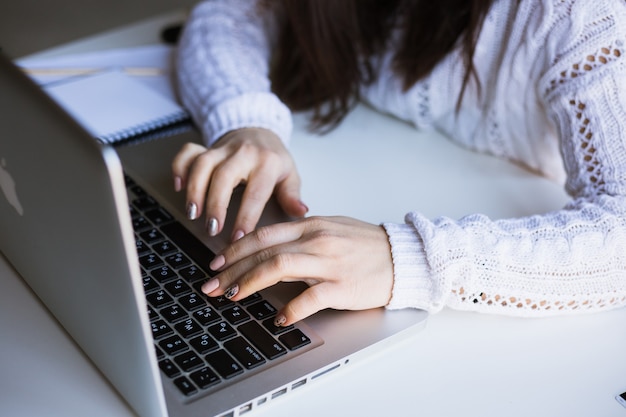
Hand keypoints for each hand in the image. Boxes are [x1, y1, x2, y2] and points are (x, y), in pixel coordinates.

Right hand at [172, 128, 307, 241]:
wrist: (260, 130)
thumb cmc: (273, 159)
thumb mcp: (289, 175)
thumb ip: (292, 195)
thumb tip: (301, 212)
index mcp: (267, 162)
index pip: (255, 192)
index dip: (246, 216)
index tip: (238, 237)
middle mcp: (243, 153)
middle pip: (224, 176)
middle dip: (215, 204)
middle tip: (212, 228)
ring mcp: (222, 148)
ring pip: (203, 164)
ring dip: (194, 189)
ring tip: (193, 213)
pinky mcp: (206, 146)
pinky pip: (187, 153)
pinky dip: (179, 168)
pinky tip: (178, 187)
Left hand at [200, 216, 394, 325]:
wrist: (403, 256)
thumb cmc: (366, 245)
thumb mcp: (331, 228)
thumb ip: (301, 234)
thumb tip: (270, 245)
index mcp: (311, 225)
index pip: (263, 234)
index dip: (235, 249)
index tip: (216, 263)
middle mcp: (316, 240)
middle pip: (263, 252)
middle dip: (230, 270)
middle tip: (210, 285)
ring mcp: (329, 262)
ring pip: (277, 268)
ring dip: (248, 283)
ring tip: (232, 297)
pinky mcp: (342, 286)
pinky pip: (309, 298)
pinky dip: (290, 309)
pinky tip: (278, 318)